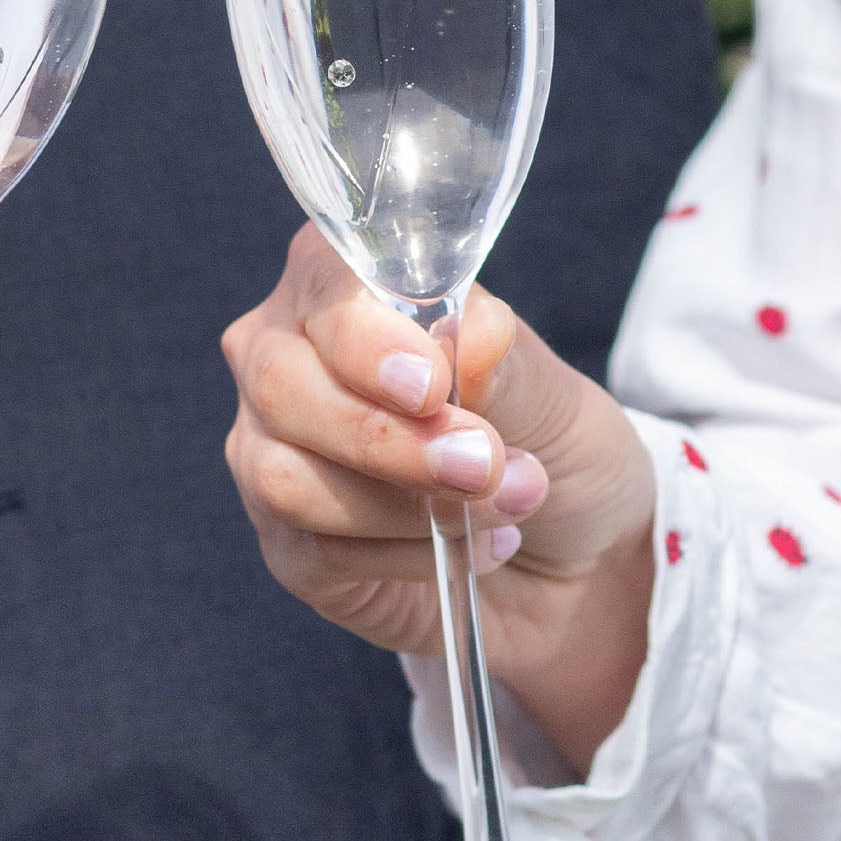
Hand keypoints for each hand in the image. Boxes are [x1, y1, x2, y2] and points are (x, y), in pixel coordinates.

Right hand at [222, 224, 658, 773]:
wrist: (570, 553)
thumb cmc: (547, 441)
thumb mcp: (553, 394)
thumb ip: (503, 362)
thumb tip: (471, 336)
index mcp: (338, 288)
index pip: (320, 285)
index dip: (366, 338)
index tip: (432, 385)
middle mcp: (283, 359)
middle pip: (284, 387)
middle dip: (389, 437)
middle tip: (483, 464)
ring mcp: (270, 453)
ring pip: (287, 478)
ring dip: (404, 505)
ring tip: (501, 505)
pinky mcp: (287, 545)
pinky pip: (319, 550)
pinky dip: (408, 554)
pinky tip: (470, 547)